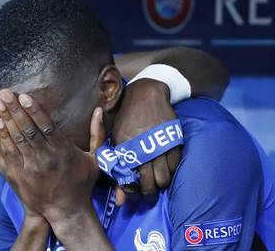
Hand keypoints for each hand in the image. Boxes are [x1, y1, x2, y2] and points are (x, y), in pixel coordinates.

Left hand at [0, 90, 105, 220]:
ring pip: (16, 140)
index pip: (46, 126)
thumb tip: (99, 109)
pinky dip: (2, 138)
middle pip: (28, 130)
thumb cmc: (82, 183)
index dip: (34, 110)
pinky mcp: (20, 176)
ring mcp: (31, 168)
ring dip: (6, 119)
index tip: (24, 95)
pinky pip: (9, 154)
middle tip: (4, 92)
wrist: (67, 212)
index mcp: (64, 151)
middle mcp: (47, 158)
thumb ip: (98, 133)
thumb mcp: (96, 159)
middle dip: (15, 109)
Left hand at [111, 78, 181, 204]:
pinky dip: (171, 171)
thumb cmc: (126, 116)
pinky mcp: (173, 141)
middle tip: (149, 196)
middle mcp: (142, 149)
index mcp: (124, 148)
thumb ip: (116, 158)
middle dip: (149, 193)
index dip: (131, 191)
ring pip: (164, 177)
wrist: (145, 95)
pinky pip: (175, 165)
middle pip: (148, 183)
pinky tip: (166, 169)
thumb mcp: (115, 135)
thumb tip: (117, 178)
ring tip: (158, 185)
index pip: (128, 179)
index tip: (133, 195)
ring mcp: (159, 145)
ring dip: (161, 184)